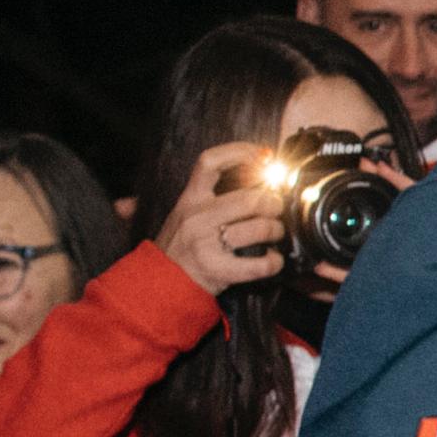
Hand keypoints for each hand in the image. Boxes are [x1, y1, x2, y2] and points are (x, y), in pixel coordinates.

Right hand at [156, 146, 284, 298]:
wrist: (159, 284)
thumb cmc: (179, 247)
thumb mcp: (179, 214)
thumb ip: (200, 195)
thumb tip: (231, 172)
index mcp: (189, 200)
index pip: (210, 163)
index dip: (240, 152)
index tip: (264, 156)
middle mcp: (197, 218)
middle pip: (250, 198)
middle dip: (273, 203)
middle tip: (276, 208)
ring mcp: (206, 244)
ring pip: (260, 228)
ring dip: (277, 231)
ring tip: (274, 234)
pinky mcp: (218, 269)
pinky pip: (260, 263)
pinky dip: (274, 261)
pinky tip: (273, 259)